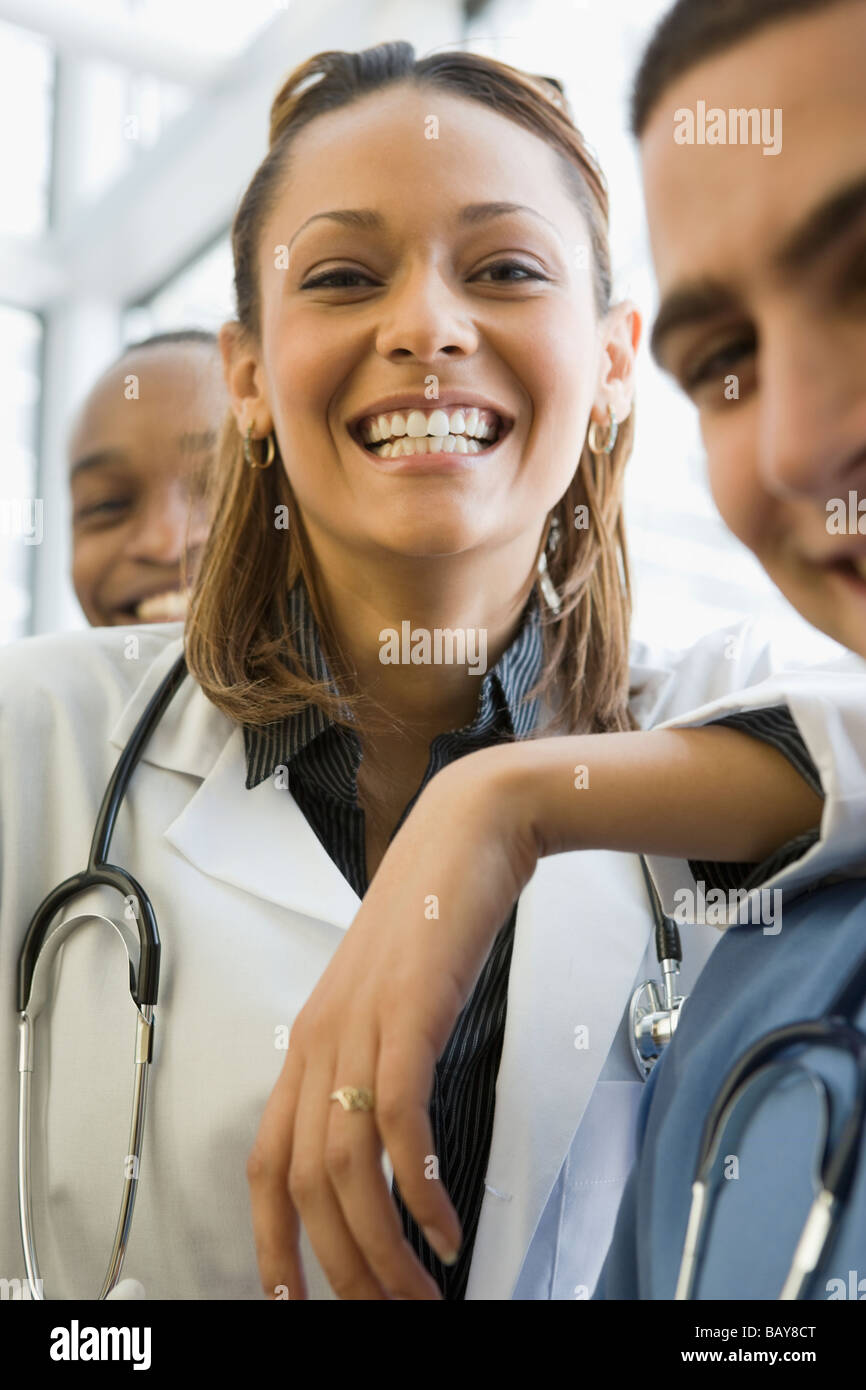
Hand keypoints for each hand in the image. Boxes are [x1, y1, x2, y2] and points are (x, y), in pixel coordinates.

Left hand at [247, 748, 538, 1299]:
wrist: (467, 834)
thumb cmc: (433, 916)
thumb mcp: (391, 996)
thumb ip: (377, 1057)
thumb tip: (394, 1139)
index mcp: (309, 1040)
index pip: (265, 1159)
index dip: (272, 1237)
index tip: (294, 1295)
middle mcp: (320, 1040)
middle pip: (305, 1182)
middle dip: (341, 1265)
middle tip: (385, 1311)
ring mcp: (359, 1026)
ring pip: (347, 1168)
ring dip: (383, 1247)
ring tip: (419, 1292)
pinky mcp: (407, 1015)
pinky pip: (401, 1125)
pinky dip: (422, 1190)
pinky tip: (446, 1227)